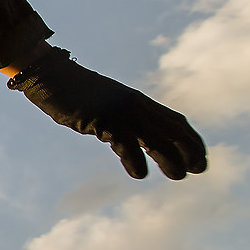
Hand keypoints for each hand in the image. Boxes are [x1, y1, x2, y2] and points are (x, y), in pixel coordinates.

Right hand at [9, 45, 207, 178]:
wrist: (48, 74)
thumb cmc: (71, 91)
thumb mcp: (102, 104)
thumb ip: (117, 119)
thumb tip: (123, 140)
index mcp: (138, 101)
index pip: (176, 120)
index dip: (192, 140)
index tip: (200, 158)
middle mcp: (136, 105)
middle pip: (173, 128)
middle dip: (191, 149)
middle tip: (199, 170)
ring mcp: (120, 111)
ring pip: (156, 136)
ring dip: (170, 157)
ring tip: (177, 175)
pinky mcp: (102, 118)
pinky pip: (125, 142)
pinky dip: (135, 159)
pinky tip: (139, 174)